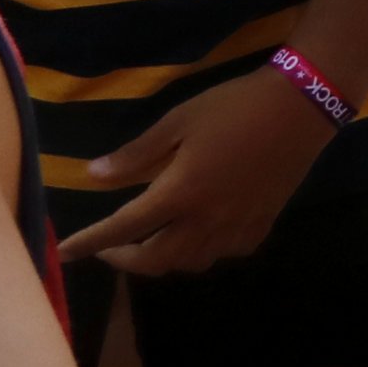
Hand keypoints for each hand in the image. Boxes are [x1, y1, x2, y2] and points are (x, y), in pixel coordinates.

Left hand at [61, 66, 336, 275]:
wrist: (303, 104)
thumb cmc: (236, 105)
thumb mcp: (180, 119)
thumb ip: (137, 153)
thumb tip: (93, 175)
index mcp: (181, 192)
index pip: (124, 228)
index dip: (90, 243)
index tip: (64, 253)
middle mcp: (207, 218)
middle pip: (157, 259)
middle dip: (126, 260)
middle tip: (111, 247)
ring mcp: (238, 223)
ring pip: (192, 262)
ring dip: (165, 259)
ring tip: (155, 241)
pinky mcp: (263, 220)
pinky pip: (228, 252)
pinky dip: (207, 252)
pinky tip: (204, 234)